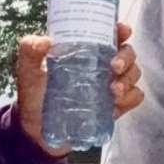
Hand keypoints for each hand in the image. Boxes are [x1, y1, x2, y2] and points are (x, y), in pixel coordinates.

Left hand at [14, 22, 143, 156]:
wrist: (38, 133)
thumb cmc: (34, 95)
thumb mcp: (28, 71)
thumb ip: (30, 51)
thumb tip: (46, 41)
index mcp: (85, 51)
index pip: (109, 34)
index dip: (121, 30)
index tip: (122, 30)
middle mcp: (102, 65)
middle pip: (128, 52)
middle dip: (126, 56)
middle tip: (114, 66)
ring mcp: (110, 86)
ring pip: (134, 73)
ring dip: (129, 78)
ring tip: (114, 90)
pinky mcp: (115, 107)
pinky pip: (135, 97)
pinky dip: (131, 97)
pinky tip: (118, 102)